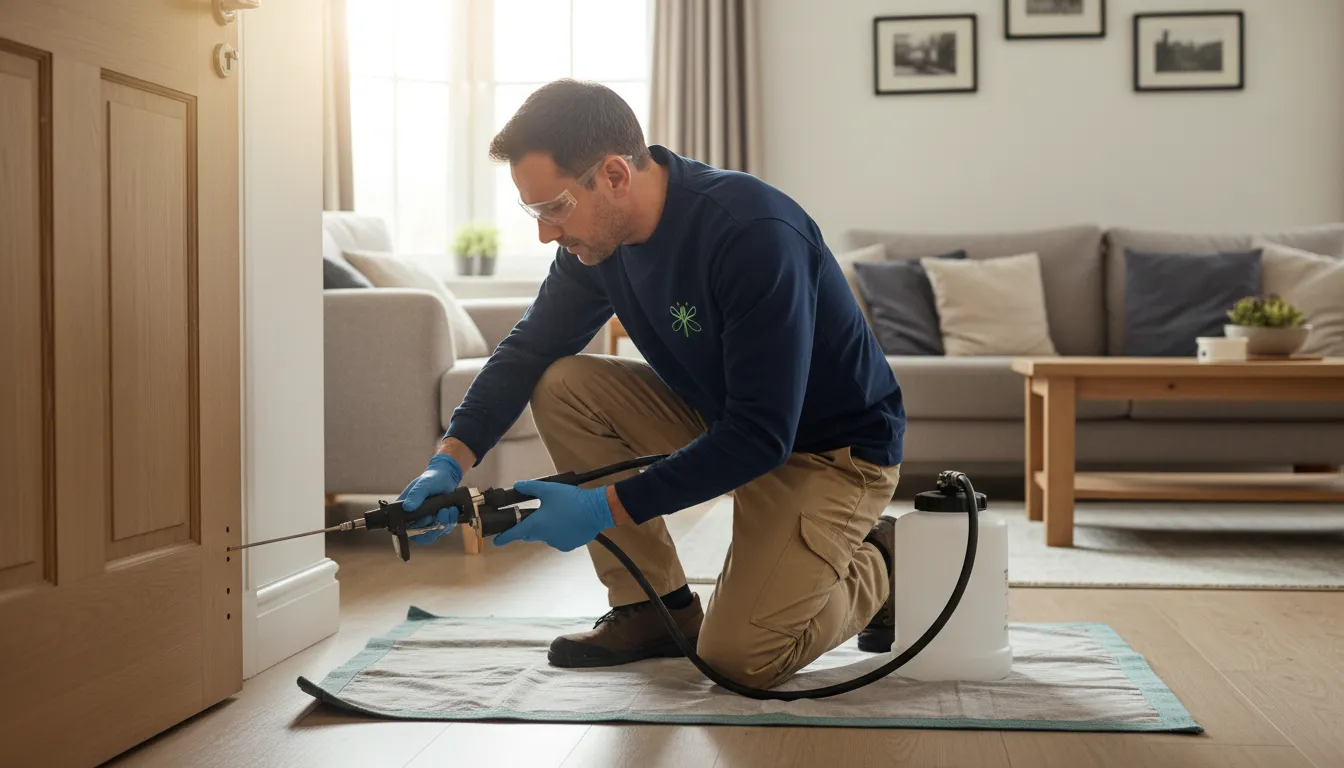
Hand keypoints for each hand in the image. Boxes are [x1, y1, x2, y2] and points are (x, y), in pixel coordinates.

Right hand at [398, 453, 463, 544]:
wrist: (446, 477)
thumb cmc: (431, 478)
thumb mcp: (423, 484)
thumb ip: (415, 495)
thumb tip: (408, 507)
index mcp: (405, 511)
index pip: (405, 529)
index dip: (416, 529)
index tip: (428, 518)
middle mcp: (415, 519)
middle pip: (421, 536)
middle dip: (433, 529)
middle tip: (442, 512)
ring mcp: (428, 522)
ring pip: (435, 534)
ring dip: (444, 523)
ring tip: (450, 509)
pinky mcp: (440, 522)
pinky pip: (445, 529)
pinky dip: (450, 521)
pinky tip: (453, 510)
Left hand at [493, 480, 613, 551]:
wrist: (596, 510)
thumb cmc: (570, 499)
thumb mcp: (548, 489)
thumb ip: (530, 488)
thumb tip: (517, 485)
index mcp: (536, 525)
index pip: (515, 533)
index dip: (504, 537)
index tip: (497, 541)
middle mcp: (544, 537)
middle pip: (531, 534)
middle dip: (531, 527)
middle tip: (538, 514)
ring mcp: (556, 543)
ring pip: (546, 537)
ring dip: (547, 529)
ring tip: (558, 515)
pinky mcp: (568, 546)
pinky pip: (558, 540)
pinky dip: (559, 533)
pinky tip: (568, 522)